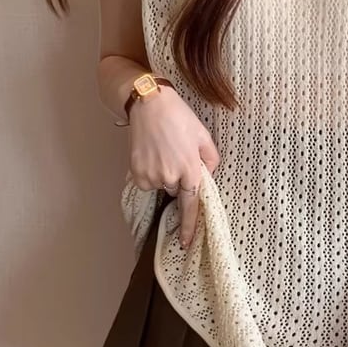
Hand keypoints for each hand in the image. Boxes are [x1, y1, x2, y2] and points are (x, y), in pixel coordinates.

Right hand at [128, 85, 219, 248]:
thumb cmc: (178, 117)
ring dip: (164, 174)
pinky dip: (150, 172)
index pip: (191, 206)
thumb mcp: (203, 136)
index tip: (185, 243)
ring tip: (163, 150)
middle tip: (176, 154)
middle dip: (178, 179)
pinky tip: (152, 154)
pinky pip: (147, 182)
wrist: (148, 103)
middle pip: (176, 191)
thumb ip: (210, 160)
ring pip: (161, 185)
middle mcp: (169, 177)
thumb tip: (207, 176)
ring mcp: (150, 176)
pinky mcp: (136, 173)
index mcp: (189, 170)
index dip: (188, 226)